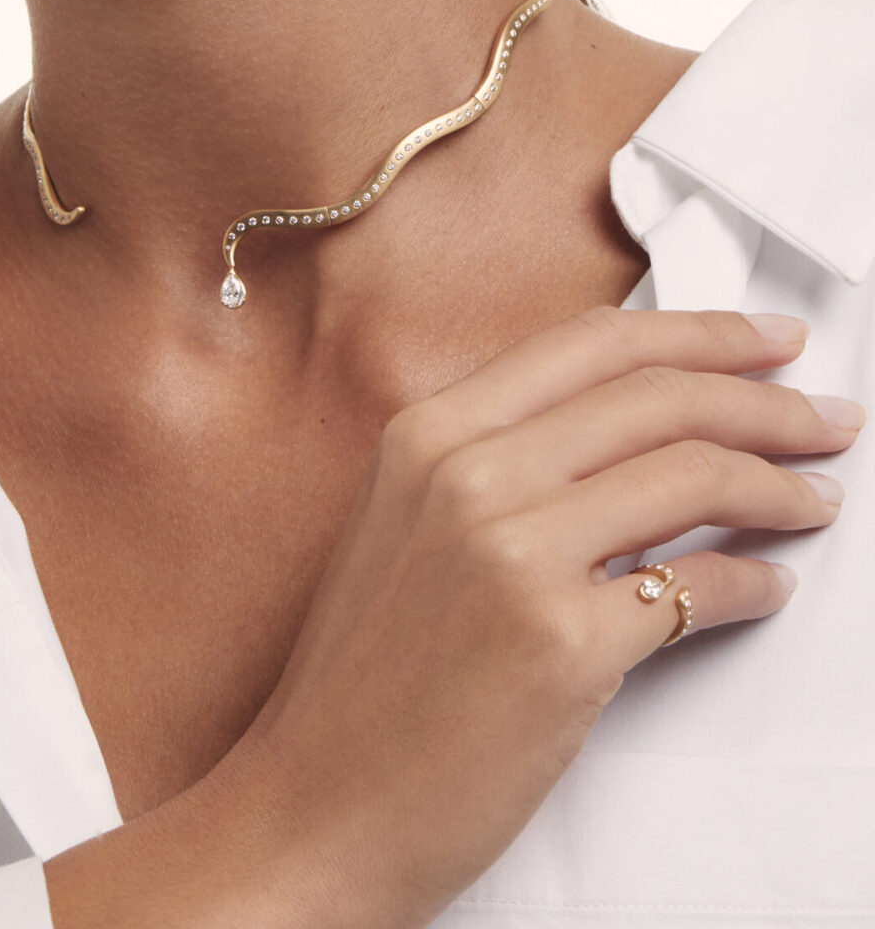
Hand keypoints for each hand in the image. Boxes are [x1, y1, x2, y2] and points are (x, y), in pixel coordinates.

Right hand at [240, 308, 862, 927]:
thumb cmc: (364, 679)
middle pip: (658, 395)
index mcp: (429, 431)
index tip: (768, 342)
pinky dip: (753, 583)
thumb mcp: (406, 524)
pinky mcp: (558, 647)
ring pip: (691, 474)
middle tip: (824, 418)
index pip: (596, 343)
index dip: (703, 333)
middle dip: (766, 399)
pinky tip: (768, 587)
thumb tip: (637, 429)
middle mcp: (466, 472)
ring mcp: (511, 554)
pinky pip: (694, 589)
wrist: (315, 806)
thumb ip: (503, 461)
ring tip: (815, 499)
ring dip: (779, 485)